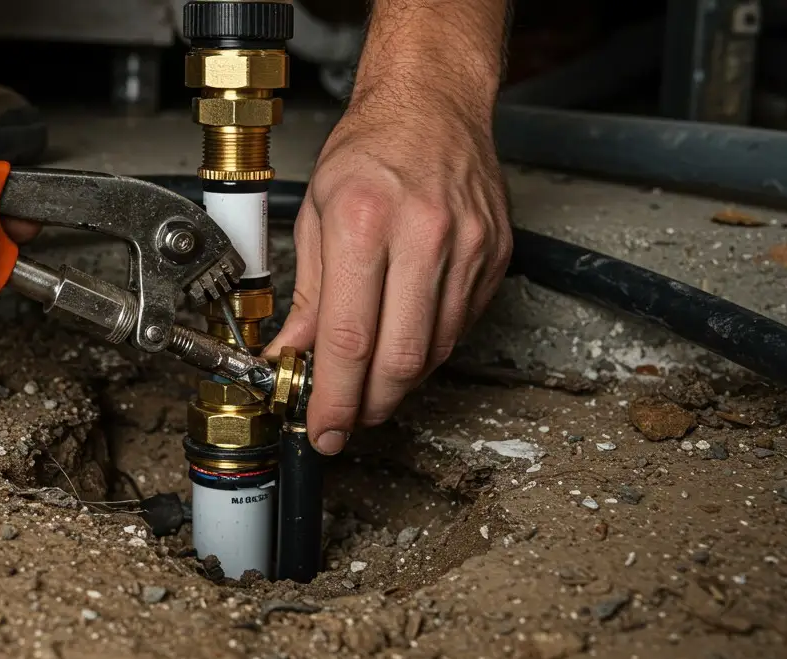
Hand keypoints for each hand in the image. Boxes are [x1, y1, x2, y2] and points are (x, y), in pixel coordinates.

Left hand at [267, 88, 511, 454]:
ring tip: (370, 383)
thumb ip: (308, 294)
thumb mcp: (317, 213)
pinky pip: (460, 326)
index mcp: (366, 222)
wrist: (433, 102)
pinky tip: (405, 341)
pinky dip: (429, 347)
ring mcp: (468, 247)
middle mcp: (423, 235)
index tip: (323, 428)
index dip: (334, 398)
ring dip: (400, 381)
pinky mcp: (495, 256)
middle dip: (370, 404)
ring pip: (435, 350)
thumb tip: (291, 356)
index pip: (350, 340)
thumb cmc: (370, 148)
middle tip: (347, 419)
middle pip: (401, 358)